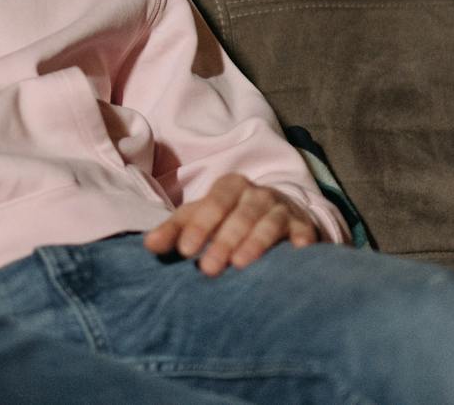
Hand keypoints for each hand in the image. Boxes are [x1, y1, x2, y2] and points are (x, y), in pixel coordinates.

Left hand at [143, 173, 320, 275]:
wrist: (279, 214)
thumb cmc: (231, 219)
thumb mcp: (203, 219)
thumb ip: (176, 231)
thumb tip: (148, 246)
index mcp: (231, 186)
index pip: (213, 202)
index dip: (199, 225)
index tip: (186, 251)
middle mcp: (258, 193)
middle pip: (241, 214)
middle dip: (223, 240)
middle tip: (208, 268)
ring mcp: (284, 209)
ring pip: (270, 222)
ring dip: (256, 242)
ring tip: (241, 265)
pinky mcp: (304, 227)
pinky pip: (303, 234)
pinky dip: (299, 244)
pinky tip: (293, 259)